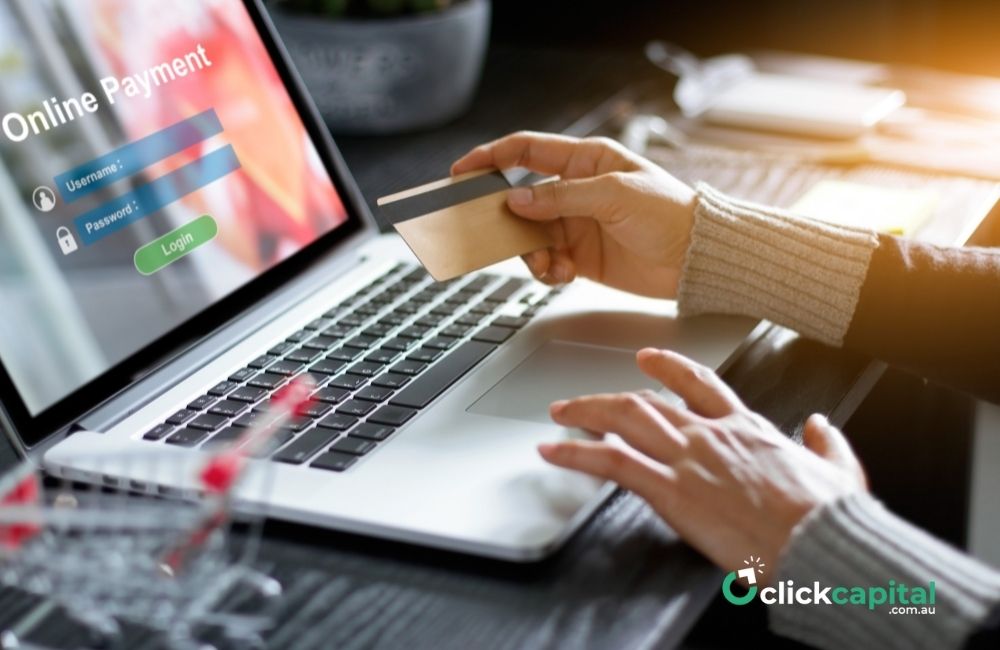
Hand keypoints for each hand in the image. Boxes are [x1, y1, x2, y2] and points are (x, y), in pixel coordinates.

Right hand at [451, 131, 695, 297]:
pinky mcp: (581, 256)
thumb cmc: (670, 214)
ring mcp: (576, 224)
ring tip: (550, 265)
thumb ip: (562, 197)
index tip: (462, 170)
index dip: (491, 157)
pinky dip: (548, 271)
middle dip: (506, 218)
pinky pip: (547, 262)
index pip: (527, 151)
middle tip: (493, 233)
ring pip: (530, 235)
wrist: (696, 259)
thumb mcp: (615, 195)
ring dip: (531, 252)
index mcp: (586, 160)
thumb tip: (517, 199)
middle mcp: (576, 190)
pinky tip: (564, 273)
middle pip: (521, 199)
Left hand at [539, 348, 867, 582]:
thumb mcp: (841, 472)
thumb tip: (822, 427)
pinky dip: (577, 453)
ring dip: (585, 413)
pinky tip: (555, 452)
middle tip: (580, 399)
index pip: (701, 385)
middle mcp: (711, 435)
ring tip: (559, 414)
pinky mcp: (671, 490)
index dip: (669, 369)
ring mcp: (688, 459)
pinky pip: (612, 461)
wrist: (821, 544)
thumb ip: (828, 445)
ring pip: (624, 419)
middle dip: (609, 397)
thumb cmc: (830, 517)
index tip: (647, 359)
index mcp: (748, 429)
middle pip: (648, 400)